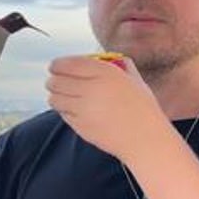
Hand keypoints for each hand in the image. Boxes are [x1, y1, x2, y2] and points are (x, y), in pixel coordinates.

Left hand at [46, 55, 163, 160]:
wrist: (145, 139)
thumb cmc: (143, 109)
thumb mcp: (134, 80)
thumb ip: (119, 66)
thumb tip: (105, 59)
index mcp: (106, 73)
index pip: (69, 63)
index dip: (57, 64)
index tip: (55, 66)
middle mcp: (92, 88)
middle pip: (57, 80)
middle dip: (53, 80)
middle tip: (54, 81)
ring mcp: (84, 109)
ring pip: (55, 98)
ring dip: (55, 95)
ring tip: (60, 96)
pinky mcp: (81, 126)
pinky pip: (63, 114)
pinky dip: (64, 110)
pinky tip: (72, 110)